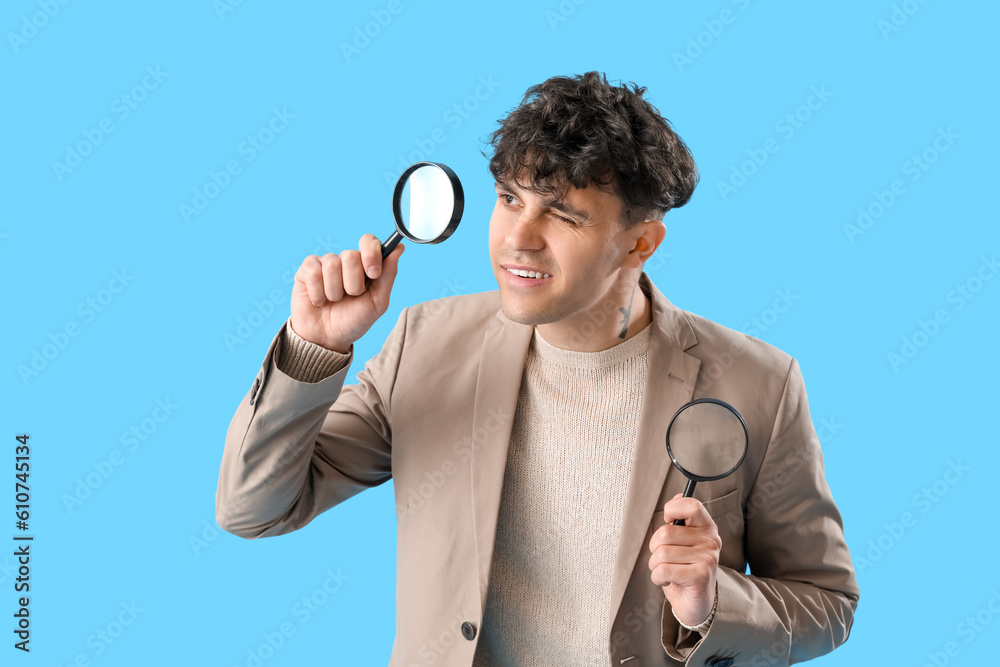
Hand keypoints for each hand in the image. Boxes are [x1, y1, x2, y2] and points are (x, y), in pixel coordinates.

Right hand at [289, 234, 402, 352]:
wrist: (328, 338)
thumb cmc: (354, 320)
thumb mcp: (377, 302)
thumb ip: (388, 275)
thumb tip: (399, 248)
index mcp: (365, 265)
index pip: (368, 241)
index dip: (371, 253)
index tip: (373, 273)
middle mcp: (345, 261)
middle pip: (350, 255)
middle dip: (353, 284)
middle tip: (351, 297)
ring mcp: (325, 263)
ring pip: (332, 265)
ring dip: (335, 291)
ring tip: (334, 301)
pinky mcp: (306, 270)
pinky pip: (313, 272)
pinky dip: (318, 292)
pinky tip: (319, 300)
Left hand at [648, 493, 721, 626]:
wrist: (696, 603)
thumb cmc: (685, 569)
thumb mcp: (683, 542)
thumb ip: (680, 520)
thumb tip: (677, 496)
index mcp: (706, 527)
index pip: (691, 505)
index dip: (672, 509)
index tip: (667, 522)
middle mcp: (710, 540)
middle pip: (665, 533)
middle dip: (654, 548)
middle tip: (663, 558)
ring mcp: (707, 558)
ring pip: (661, 553)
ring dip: (655, 565)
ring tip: (667, 571)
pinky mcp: (700, 576)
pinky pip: (663, 570)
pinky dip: (657, 577)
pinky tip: (667, 580)